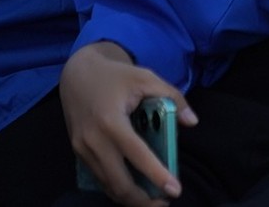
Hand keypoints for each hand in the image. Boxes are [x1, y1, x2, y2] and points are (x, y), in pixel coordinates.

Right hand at [59, 42, 197, 205]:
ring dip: (129, 199)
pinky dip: (116, 188)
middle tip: (164, 202)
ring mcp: (82, 149)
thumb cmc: (115, 76)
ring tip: (152, 200)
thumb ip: (173, 97)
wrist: (77, 74)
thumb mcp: (146, 78)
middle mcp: (93, 140)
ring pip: (107, 185)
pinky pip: (99, 178)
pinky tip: (134, 189)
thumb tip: (192, 122)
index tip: (174, 190)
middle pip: (118, 182)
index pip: (137, 155)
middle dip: (142, 200)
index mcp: (111, 122)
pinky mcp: (78, 153)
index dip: (156, 175)